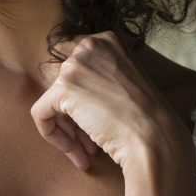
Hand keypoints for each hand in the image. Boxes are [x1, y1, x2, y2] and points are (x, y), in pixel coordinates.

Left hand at [31, 32, 184, 171]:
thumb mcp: (122, 85)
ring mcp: (74, 65)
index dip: (79, 103)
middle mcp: (88, 46)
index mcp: (105, 42)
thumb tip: (68, 98)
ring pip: (51, 103)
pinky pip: (40, 115)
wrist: (155, 137)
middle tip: (88, 144)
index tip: (92, 124)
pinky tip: (76, 153)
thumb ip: (97, 81)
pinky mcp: (62, 88)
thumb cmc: (145, 118)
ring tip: (85, 154)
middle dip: (71, 119)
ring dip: (67, 132)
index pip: (73, 72)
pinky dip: (52, 136)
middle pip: (60, 87)